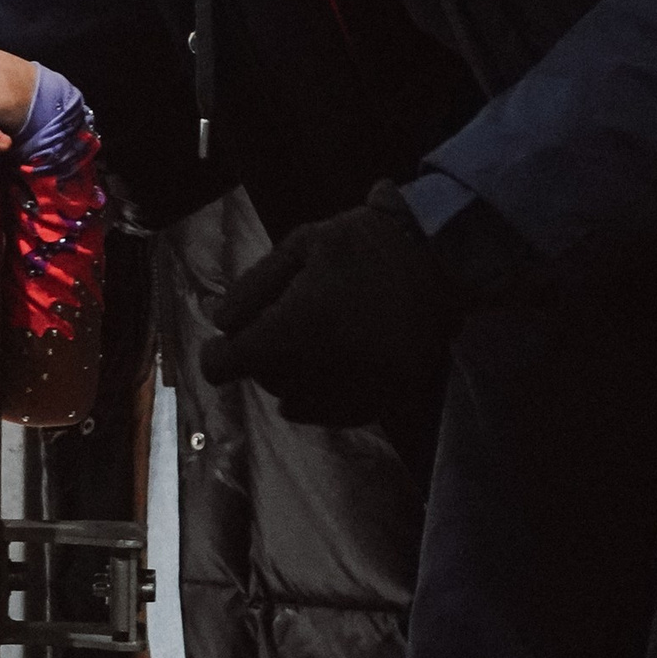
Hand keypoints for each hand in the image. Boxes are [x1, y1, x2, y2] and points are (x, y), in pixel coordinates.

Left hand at [197, 184, 458, 426]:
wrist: (440, 256)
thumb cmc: (362, 243)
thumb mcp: (299, 246)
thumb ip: (253, 287)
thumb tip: (219, 322)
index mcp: (301, 325)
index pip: (233, 364)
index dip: (217, 355)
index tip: (220, 344)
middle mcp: (329, 366)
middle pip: (267, 381)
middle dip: (258, 358)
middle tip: (272, 327)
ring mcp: (363, 386)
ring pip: (298, 404)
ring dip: (288, 379)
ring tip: (303, 345)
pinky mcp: (390, 396)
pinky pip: (338, 414)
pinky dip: (322, 398)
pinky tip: (324, 371)